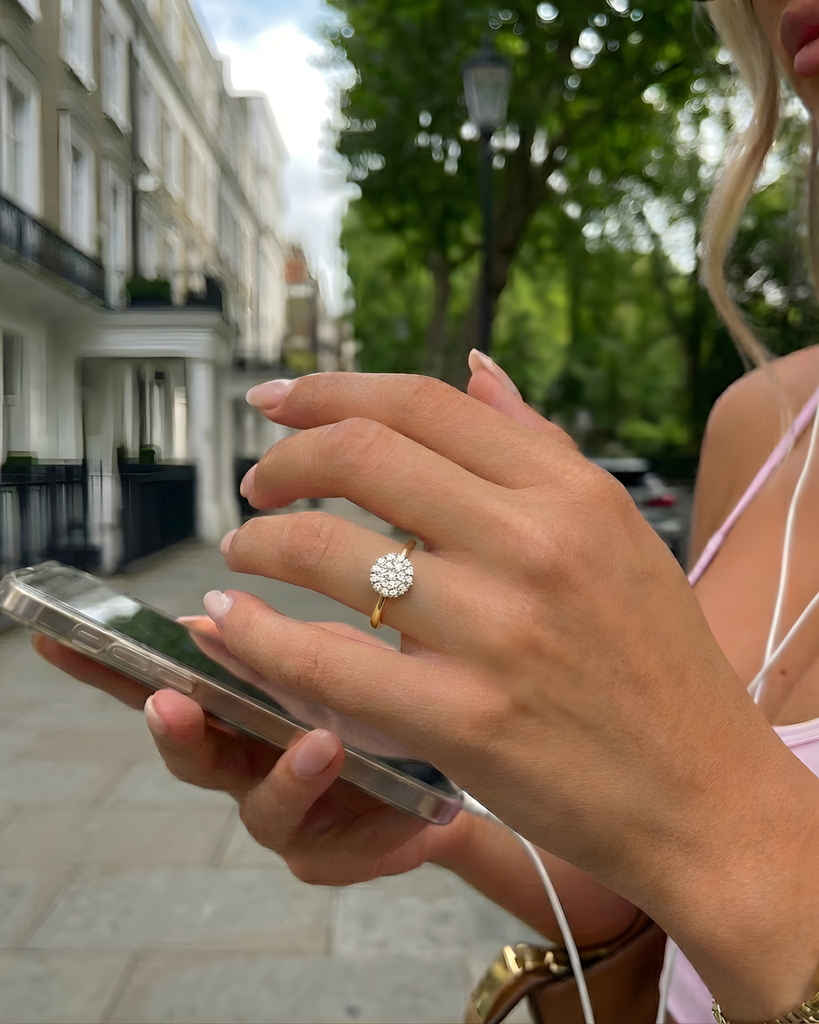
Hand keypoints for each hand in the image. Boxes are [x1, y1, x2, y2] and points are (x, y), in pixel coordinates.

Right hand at [32, 625, 463, 885]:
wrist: (454, 767)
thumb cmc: (384, 699)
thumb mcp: (340, 656)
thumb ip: (281, 646)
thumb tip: (206, 617)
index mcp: (241, 707)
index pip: (164, 684)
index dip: (106, 669)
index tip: (54, 640)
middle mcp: (250, 761)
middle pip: (192, 755)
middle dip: (176, 730)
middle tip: (168, 702)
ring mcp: (289, 813)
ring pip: (263, 809)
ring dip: (290, 776)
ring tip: (325, 745)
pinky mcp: (336, 856)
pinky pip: (346, 852)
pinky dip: (378, 834)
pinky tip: (412, 820)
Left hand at [221, 369, 818, 1019]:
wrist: (703, 793)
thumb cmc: (657, 662)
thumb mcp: (616, 531)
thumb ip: (538, 444)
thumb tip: (475, 365)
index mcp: (569, 492)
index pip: (421, 403)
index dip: (328, 390)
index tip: (275, 400)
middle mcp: (533, 545)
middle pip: (363, 455)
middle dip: (283, 461)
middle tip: (256, 484)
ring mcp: (497, 633)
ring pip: (329, 551)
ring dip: (261, 542)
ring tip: (243, 552)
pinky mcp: (465, 722)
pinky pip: (328, 662)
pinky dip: (258, 635)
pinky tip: (231, 621)